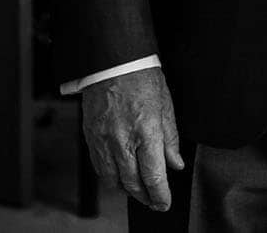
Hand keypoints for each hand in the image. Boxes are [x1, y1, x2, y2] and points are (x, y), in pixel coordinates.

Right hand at [82, 68, 184, 210]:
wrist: (112, 62)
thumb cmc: (141, 78)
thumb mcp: (165, 106)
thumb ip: (170, 139)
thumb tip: (175, 164)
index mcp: (146, 132)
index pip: (153, 176)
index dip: (160, 195)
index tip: (164, 203)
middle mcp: (123, 140)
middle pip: (132, 183)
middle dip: (145, 197)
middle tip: (154, 200)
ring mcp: (103, 141)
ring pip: (112, 180)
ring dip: (126, 189)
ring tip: (138, 188)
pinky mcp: (90, 138)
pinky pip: (99, 167)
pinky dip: (110, 176)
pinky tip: (120, 173)